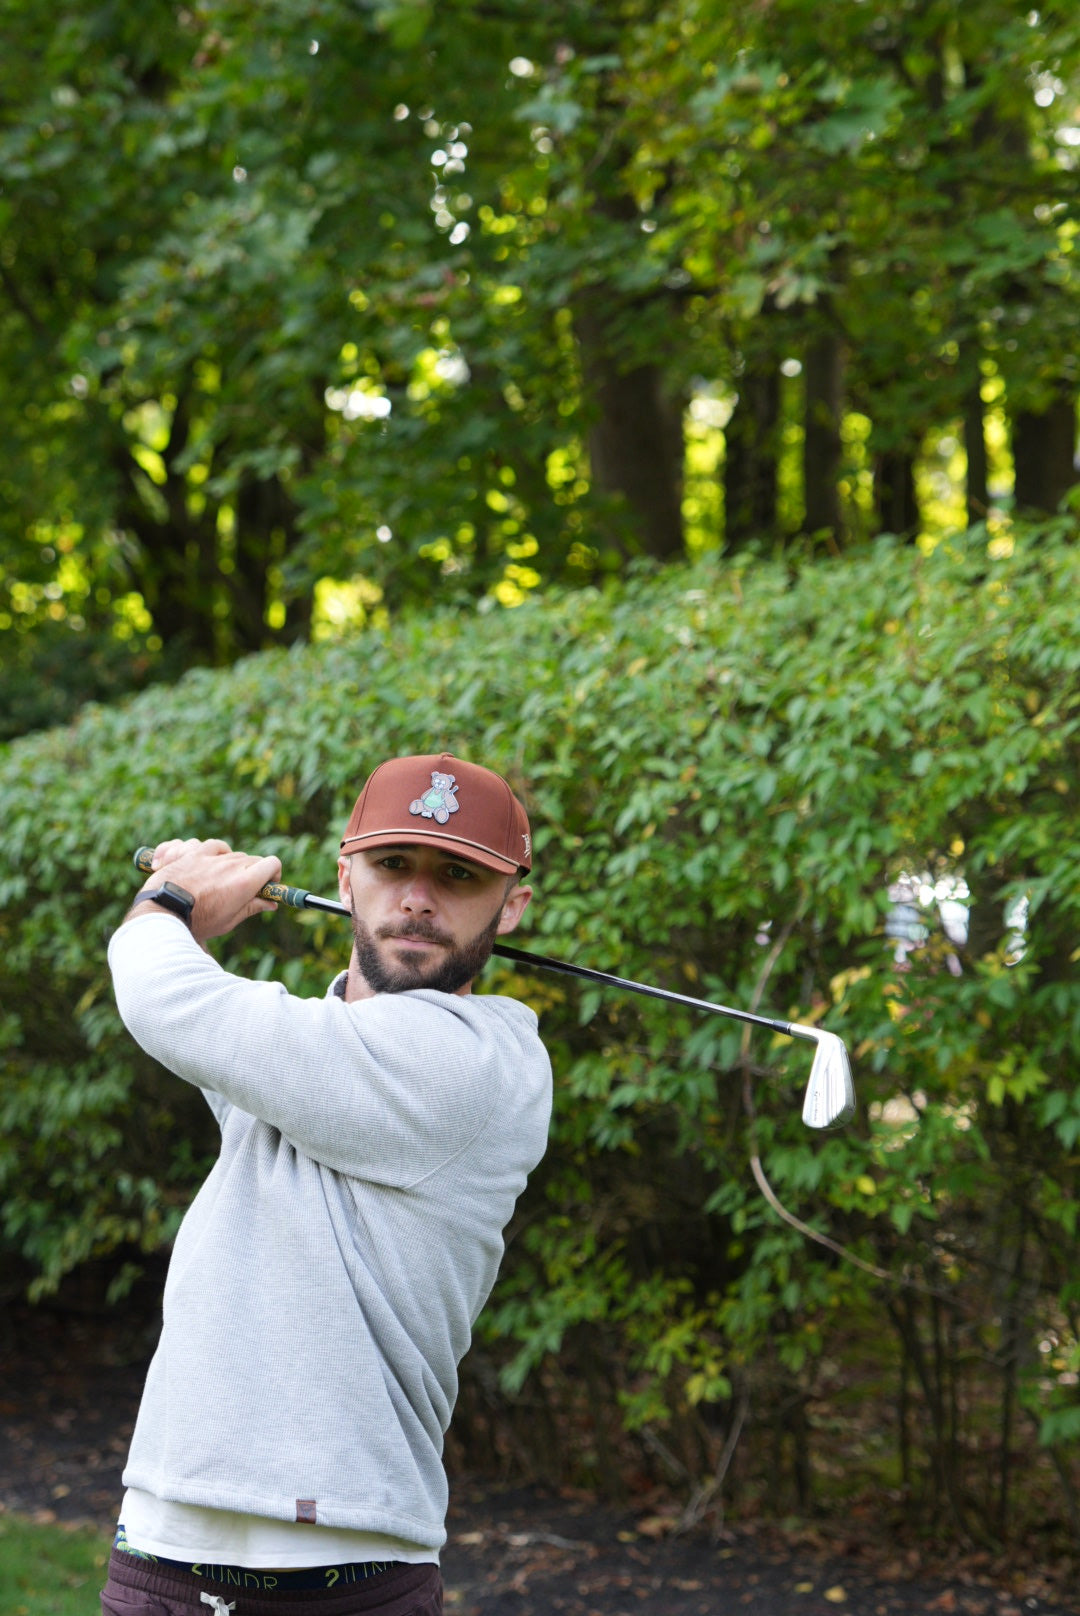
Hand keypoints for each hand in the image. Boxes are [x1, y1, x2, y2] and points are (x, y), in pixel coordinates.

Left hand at [131, 837, 281, 944]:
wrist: (164, 912)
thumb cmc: (198, 921)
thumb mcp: (229, 920)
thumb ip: (252, 907)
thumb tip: (271, 903)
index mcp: (245, 881)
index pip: (272, 864)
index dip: (272, 874)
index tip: (266, 885)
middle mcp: (230, 864)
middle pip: (250, 860)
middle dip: (250, 872)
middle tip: (238, 891)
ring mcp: (211, 856)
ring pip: (229, 851)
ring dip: (229, 862)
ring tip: (219, 879)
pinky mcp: (193, 853)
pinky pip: (207, 844)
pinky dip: (208, 851)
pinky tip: (204, 861)